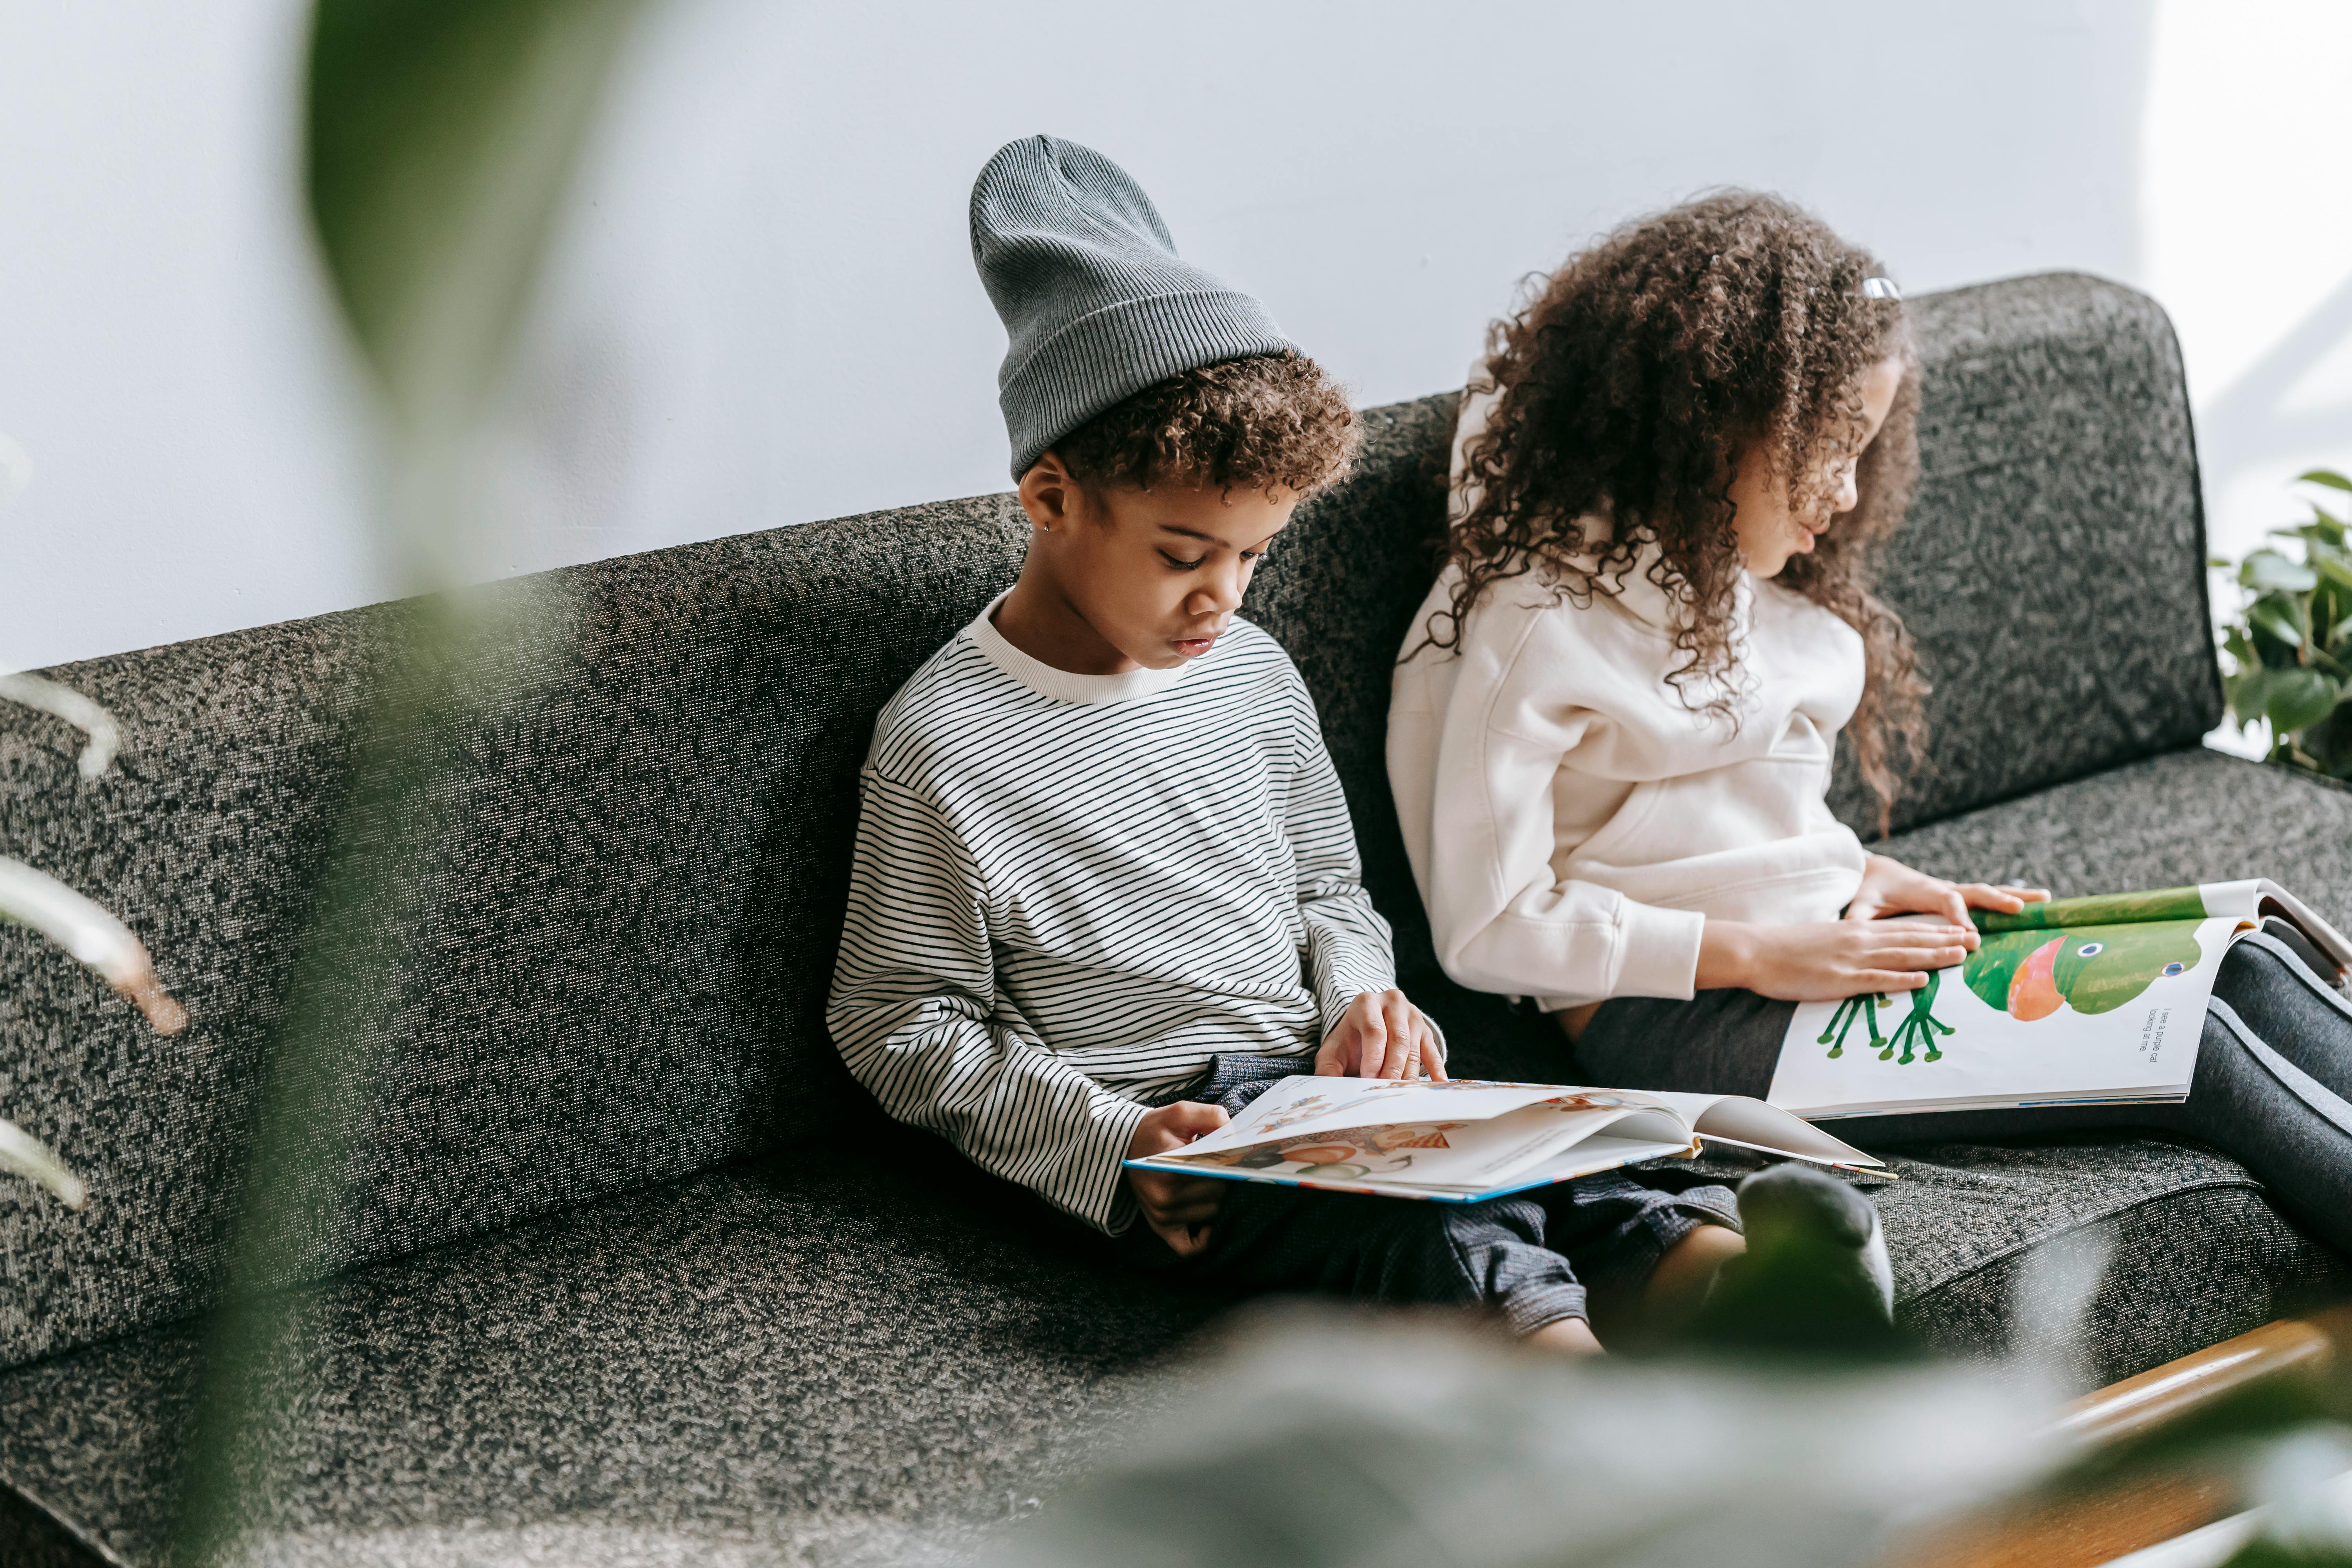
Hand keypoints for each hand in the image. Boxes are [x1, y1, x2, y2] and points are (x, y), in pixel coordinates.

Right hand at [1126, 1101, 1227, 1256]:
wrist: (1124, 1144)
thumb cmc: (1157, 1129)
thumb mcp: (1181, 1112)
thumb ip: (1211, 1116)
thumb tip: (1235, 1134)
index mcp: (1171, 1169)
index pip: (1220, 1174)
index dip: (1231, 1164)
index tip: (1234, 1156)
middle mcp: (1165, 1197)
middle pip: (1220, 1195)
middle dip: (1225, 1180)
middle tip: (1220, 1167)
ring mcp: (1162, 1215)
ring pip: (1212, 1215)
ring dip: (1217, 1201)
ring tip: (1209, 1182)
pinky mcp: (1161, 1227)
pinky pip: (1190, 1248)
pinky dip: (1204, 1239)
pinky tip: (1208, 1223)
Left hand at [1315, 988, 1447, 1079]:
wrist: (1366, 1024)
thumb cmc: (1349, 1041)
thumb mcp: (1332, 1051)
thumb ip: (1327, 1070)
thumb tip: (1329, 1092)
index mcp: (1366, 1003)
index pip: (1374, 1031)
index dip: (1373, 1057)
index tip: (1368, 1079)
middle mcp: (1392, 1003)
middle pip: (1397, 1039)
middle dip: (1392, 1068)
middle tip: (1386, 1089)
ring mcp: (1412, 1014)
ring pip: (1413, 1047)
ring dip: (1409, 1073)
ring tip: (1404, 1094)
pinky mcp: (1425, 1028)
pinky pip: (1432, 1050)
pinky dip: (1436, 1068)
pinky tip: (1438, 1083)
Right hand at [1696, 919, 1976, 1002]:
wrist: (1757, 951)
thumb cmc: (1786, 948)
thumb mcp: (1823, 939)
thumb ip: (1848, 943)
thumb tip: (1865, 950)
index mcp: (1856, 930)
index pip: (1904, 929)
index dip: (1936, 930)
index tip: (1961, 930)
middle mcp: (1860, 941)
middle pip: (1911, 939)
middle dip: (1946, 940)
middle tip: (1976, 940)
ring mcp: (1852, 960)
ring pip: (1902, 956)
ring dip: (1934, 956)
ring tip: (1962, 955)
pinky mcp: (1840, 980)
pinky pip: (1876, 980)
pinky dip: (1902, 981)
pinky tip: (1922, 981)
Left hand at [1847, 855, 2048, 929]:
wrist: (1873, 872)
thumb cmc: (1867, 891)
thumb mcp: (1858, 905)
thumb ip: (1857, 918)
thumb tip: (1849, 931)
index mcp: (1920, 890)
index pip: (1945, 902)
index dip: (1959, 918)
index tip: (1972, 936)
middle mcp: (1941, 889)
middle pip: (1972, 892)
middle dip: (1995, 899)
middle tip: (2017, 908)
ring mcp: (1953, 891)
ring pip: (1986, 891)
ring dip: (2014, 895)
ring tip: (2045, 898)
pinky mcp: (1959, 896)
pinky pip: (1988, 896)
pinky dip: (2012, 897)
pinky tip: (2039, 901)